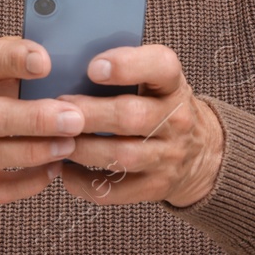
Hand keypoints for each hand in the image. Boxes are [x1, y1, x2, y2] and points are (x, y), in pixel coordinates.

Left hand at [51, 44, 223, 206]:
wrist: (199, 153)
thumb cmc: (160, 106)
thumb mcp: (156, 81)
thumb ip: (124, 70)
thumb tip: (69, 63)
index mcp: (173, 85)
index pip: (161, 66)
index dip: (127, 65)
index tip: (93, 68)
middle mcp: (176, 120)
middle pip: (131, 116)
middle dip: (88, 113)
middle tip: (56, 108)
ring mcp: (168, 157)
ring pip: (121, 156)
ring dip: (82, 148)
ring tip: (55, 139)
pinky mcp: (155, 187)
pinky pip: (116, 191)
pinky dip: (84, 182)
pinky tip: (64, 170)